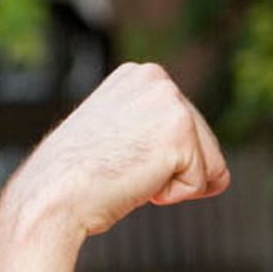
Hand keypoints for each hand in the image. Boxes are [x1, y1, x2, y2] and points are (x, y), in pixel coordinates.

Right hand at [2, 62, 229, 242]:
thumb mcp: (120, 139)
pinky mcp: (180, 131)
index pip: (188, 131)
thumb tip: (221, 177)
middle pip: (206, 146)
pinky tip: (135, 180)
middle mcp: (158, 78)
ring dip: (173, 183)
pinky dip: (172, 195)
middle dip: (170, 171)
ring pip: (209, 165)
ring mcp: (170, 100)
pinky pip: (203, 183)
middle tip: (122, 168)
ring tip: (128, 172)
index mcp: (141, 76)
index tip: (118, 157)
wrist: (52, 196)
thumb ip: (157, 137)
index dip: (159, 159)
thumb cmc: (77, 179)